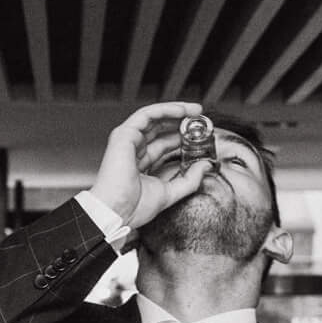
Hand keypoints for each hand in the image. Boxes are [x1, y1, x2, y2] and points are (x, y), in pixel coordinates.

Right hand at [90, 102, 213, 231]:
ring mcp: (128, 141)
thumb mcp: (170, 192)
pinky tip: (182, 111)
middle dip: (181, 122)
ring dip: (176, 111)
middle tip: (200, 120)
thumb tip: (206, 166)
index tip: (200, 135)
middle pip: (160, 128)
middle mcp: (133, 149)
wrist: (116, 212)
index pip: (163, 144)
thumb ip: (189, 180)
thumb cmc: (132, 207)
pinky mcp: (124, 135)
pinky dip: (165, 110)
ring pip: (154, 118)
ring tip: (194, 111)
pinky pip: (146, 115)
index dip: (181, 137)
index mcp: (141, 163)